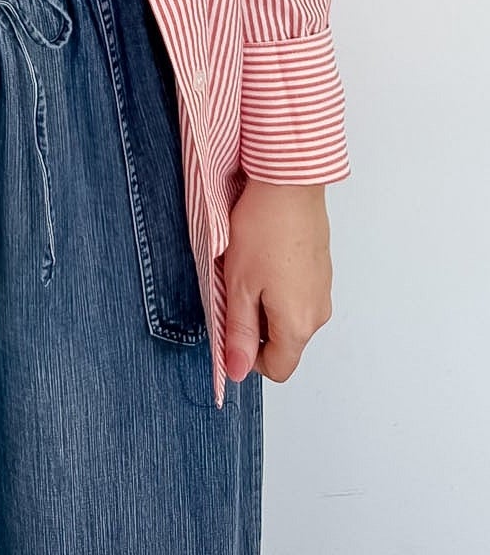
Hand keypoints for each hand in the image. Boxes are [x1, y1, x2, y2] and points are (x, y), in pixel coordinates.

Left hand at [221, 177, 333, 384]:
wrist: (289, 184)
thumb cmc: (264, 229)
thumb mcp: (240, 285)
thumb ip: (239, 332)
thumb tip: (236, 371)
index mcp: (299, 325)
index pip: (277, 369)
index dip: (248, 355)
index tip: (232, 325)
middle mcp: (319, 313)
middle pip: (284, 343)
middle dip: (256, 324)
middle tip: (237, 287)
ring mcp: (323, 290)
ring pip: (290, 316)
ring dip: (266, 302)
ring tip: (250, 266)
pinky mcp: (321, 270)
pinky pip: (298, 293)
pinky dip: (278, 284)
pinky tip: (265, 254)